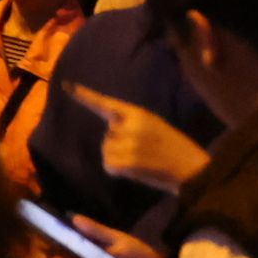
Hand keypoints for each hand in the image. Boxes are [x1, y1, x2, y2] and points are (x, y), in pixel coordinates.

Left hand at [58, 84, 209, 191]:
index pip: (106, 103)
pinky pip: (108, 166)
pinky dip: (117, 171)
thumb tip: (111, 129)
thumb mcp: (154, 125)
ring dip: (118, 159)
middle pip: (107, 135)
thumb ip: (131, 123)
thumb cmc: (173, 147)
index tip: (65, 85)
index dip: (84, 95)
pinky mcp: (126, 162)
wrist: (192, 168)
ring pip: (106, 152)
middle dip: (118, 144)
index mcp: (138, 113)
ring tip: (142, 161)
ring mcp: (128, 144)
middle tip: (143, 151)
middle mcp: (130, 125)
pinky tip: (136, 171)